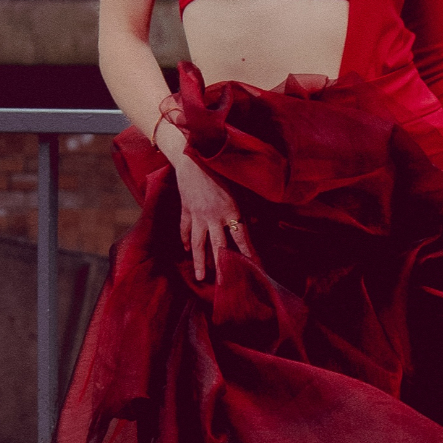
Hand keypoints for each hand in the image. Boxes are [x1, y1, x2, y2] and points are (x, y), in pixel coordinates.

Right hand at [170, 153, 249, 281]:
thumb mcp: (236, 189)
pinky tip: (187, 251)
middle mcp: (214, 217)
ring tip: (200, 277)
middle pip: (218, 247)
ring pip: (198, 243)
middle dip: (222, 266)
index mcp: (230, 211)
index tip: (256, 268)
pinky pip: (185, 229)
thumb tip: (249, 224)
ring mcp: (197, 215)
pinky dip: (185, 240)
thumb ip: (241, 208)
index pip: (242, 238)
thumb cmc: (219, 170)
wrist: (193, 158)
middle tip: (224, 283)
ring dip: (200, 261)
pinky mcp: (186, 210)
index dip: (249, 254)